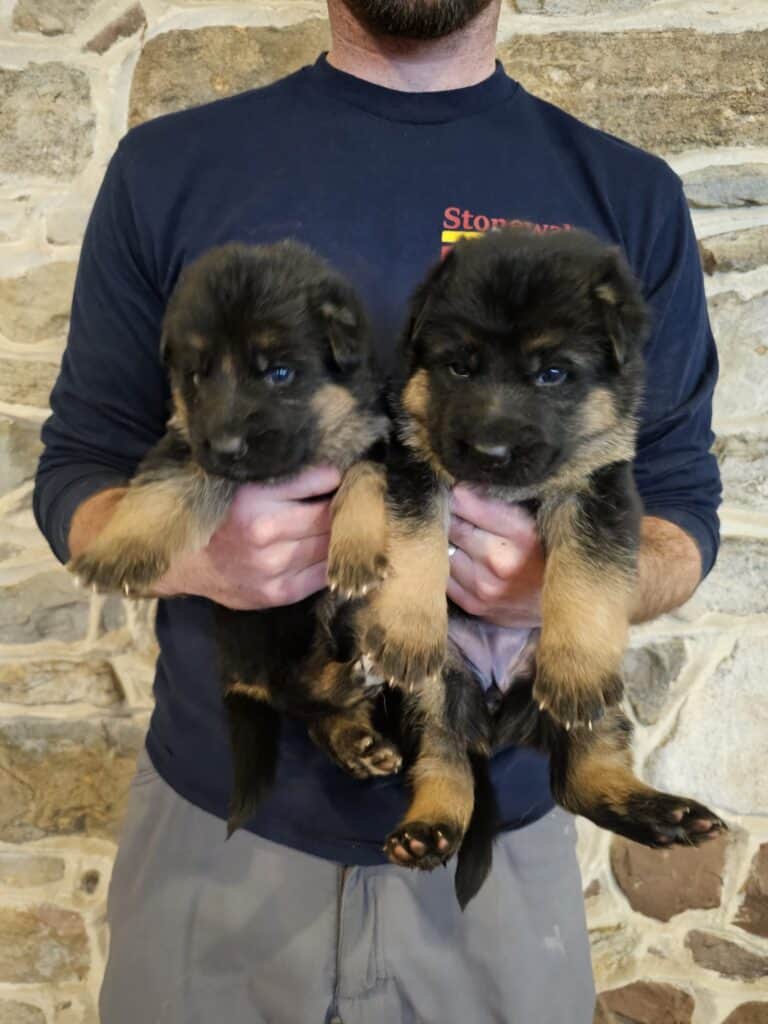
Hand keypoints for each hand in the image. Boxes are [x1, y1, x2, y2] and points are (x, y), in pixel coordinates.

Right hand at [155, 466, 340, 609]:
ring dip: (335, 536)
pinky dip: (327, 562)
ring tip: (331, 527)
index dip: (333, 478)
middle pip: (328, 516)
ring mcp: (271, 566)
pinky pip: (322, 575)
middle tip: (340, 503)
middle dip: (338, 508)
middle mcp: (262, 530)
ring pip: (329, 546)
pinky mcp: (278, 592)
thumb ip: (282, 476)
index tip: (336, 478)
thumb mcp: (242, 484)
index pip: (319, 480)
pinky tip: (321, 553)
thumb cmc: (219, 517)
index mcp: (251, 495)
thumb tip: (331, 470)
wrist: (185, 563)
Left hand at [447, 485, 544, 627]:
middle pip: (452, 525)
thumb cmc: (552, 553)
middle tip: (460, 512)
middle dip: (453, 515)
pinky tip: (468, 561)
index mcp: (523, 534)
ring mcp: (485, 587)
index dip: (460, 493)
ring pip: (445, 550)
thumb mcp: (540, 519)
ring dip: (451, 542)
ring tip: (467, 538)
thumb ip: (506, 501)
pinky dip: (452, 565)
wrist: (570, 602)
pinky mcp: (474, 605)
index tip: (461, 489)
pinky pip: (446, 575)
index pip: (465, 502)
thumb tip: (466, 483)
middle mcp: (500, 561)